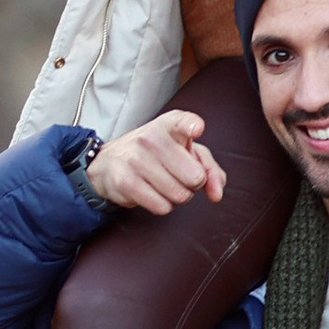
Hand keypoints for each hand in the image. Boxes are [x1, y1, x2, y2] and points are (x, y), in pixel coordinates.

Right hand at [84, 111, 228, 215]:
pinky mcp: (126, 182)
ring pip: (180, 195)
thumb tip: (216, 193)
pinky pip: (162, 206)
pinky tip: (152, 192)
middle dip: (193, 184)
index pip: (182, 122)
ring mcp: (136, 159)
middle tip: (179, 176)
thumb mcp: (185, 151)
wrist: (111, 161)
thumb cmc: (157, 155)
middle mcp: (151, 138)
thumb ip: (209, 168)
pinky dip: (163, 205)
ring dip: (178, 196)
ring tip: (165, 183)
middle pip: (195, 177)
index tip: (197, 129)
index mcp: (168, 125)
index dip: (192, 126)